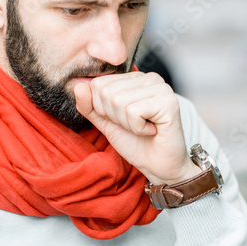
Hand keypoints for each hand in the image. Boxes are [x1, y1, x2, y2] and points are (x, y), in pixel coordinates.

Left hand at [74, 72, 199, 185]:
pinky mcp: (168, 101)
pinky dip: (138, 128)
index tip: (124, 120)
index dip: (104, 109)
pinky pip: (133, 112)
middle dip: (115, 117)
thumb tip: (78, 87)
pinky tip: (152, 130)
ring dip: (127, 124)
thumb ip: (90, 106)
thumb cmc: (136, 143)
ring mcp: (161, 88)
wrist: (158, 167)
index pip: (99, 84)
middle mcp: (150, 78)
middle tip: (135, 126)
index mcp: (135, 78)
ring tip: (143, 128)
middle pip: (107, 92)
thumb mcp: (106, 123)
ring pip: (118, 101)